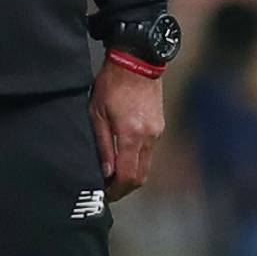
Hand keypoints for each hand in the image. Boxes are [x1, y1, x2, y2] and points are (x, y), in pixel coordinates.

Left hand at [90, 59, 164, 201]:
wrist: (137, 60)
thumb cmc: (112, 84)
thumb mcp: (97, 114)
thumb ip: (103, 145)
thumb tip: (107, 173)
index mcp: (132, 135)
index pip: (128, 175)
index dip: (116, 190)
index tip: (104, 194)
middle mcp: (149, 137)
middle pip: (140, 176)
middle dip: (124, 187)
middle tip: (108, 190)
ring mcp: (157, 132)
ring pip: (145, 165)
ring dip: (130, 174)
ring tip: (112, 174)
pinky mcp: (159, 126)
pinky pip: (148, 151)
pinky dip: (136, 160)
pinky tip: (123, 156)